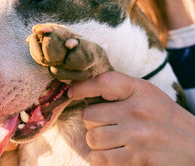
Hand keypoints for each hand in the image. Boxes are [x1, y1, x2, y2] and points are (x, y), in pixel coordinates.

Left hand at [68, 72, 194, 165]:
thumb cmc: (166, 118)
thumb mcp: (148, 94)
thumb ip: (120, 88)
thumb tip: (83, 89)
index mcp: (141, 91)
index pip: (104, 82)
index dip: (82, 87)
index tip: (73, 93)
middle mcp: (137, 112)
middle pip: (89, 116)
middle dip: (91, 122)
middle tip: (103, 124)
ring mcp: (137, 138)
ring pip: (92, 139)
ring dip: (95, 142)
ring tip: (108, 140)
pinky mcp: (138, 160)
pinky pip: (101, 159)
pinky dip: (101, 158)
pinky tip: (112, 154)